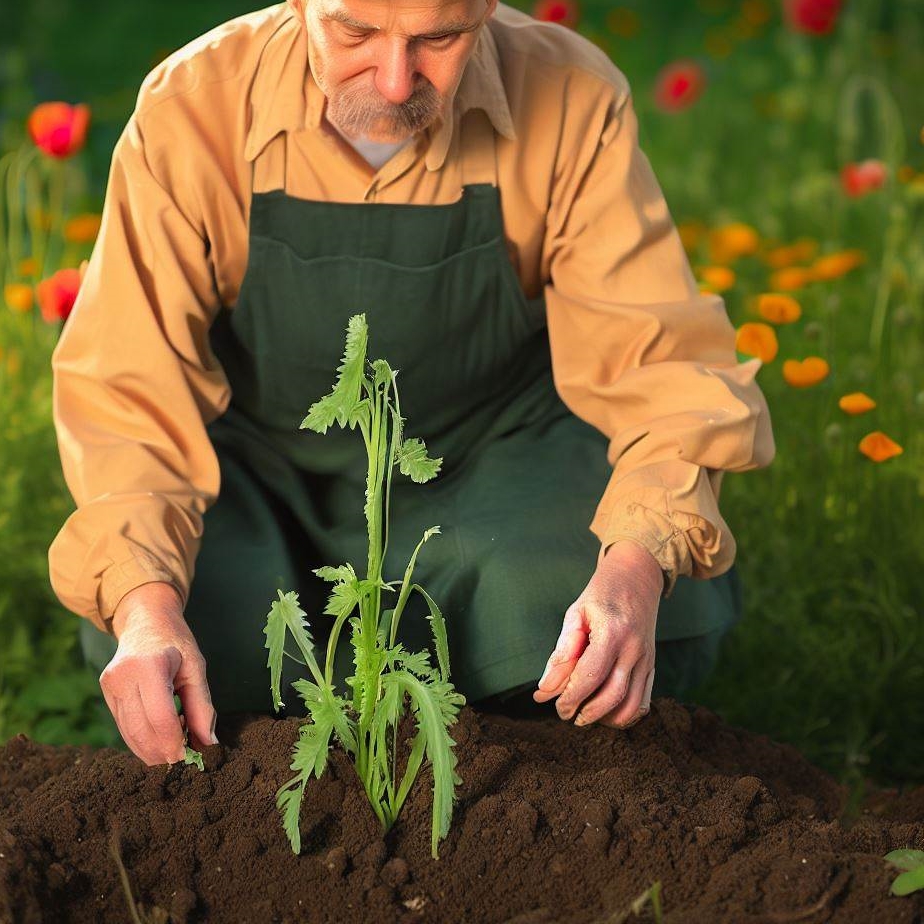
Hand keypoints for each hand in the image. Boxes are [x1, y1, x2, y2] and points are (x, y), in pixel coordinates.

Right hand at [100, 581, 216, 764]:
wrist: (146, 620)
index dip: (175, 743)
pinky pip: (123, 726)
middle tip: (185, 759)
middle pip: (142, 730)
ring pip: (129, 733)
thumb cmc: (176, 642)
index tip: (191, 756)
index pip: (160, 718)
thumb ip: (202, 707)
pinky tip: (160, 738)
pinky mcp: (106, 692)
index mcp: (148, 666)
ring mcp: (110, 685)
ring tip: (174, 749)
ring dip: (152, 750)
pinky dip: (142, 739)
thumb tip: (209, 744)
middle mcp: (123, 677)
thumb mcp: (196, 669)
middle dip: (163, 752)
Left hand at [533, 540, 661, 727]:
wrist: (637, 577)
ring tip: (584, 715)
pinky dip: (625, 715)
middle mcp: (634, 649)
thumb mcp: (576, 614)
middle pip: (612, 696)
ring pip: (631, 704)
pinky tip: (606, 712)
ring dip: (606, 718)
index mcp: (612, 632)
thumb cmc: (601, 595)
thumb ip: (562, 651)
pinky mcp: (652, 666)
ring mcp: (647, 659)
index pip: (590, 676)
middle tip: (566, 714)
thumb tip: (545, 689)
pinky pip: (643, 701)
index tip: (555, 706)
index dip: (570, 697)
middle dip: (586, 712)